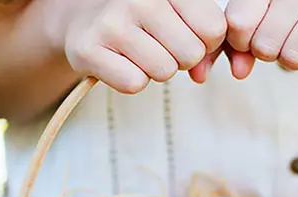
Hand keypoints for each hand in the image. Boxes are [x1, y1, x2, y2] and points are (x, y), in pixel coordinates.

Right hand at [60, 0, 226, 93]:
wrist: (83, 20)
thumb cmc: (141, 19)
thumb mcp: (176, 10)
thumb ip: (205, 33)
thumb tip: (203, 73)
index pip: (214, 28)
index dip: (206, 42)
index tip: (186, 35)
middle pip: (191, 53)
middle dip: (180, 58)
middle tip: (158, 45)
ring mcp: (112, 22)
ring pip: (164, 71)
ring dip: (155, 70)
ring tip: (138, 52)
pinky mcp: (88, 49)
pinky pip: (134, 83)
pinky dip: (130, 80)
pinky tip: (119, 61)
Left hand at [225, 0, 297, 72]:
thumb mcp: (264, 15)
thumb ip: (241, 42)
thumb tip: (238, 72)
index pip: (239, 21)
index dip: (242, 41)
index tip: (252, 38)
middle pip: (265, 45)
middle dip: (270, 52)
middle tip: (284, 40)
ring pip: (294, 56)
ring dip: (295, 59)